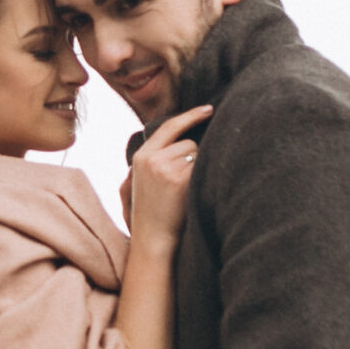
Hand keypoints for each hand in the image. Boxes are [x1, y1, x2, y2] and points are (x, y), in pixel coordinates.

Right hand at [127, 104, 211, 238]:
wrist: (153, 239)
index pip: (169, 127)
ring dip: (198, 169)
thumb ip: (155, 159)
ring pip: (196, 154)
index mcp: (140, 156)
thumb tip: (181, 141)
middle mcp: (150, 158)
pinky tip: (192, 193)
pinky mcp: (178, 179)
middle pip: (188, 142)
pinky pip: (201, 166)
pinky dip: (203, 177)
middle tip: (186, 183)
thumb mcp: (142, 181)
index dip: (191, 116)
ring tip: (185, 192)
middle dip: (194, 159)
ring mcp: (164, 167)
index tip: (209, 109)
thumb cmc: (152, 214)